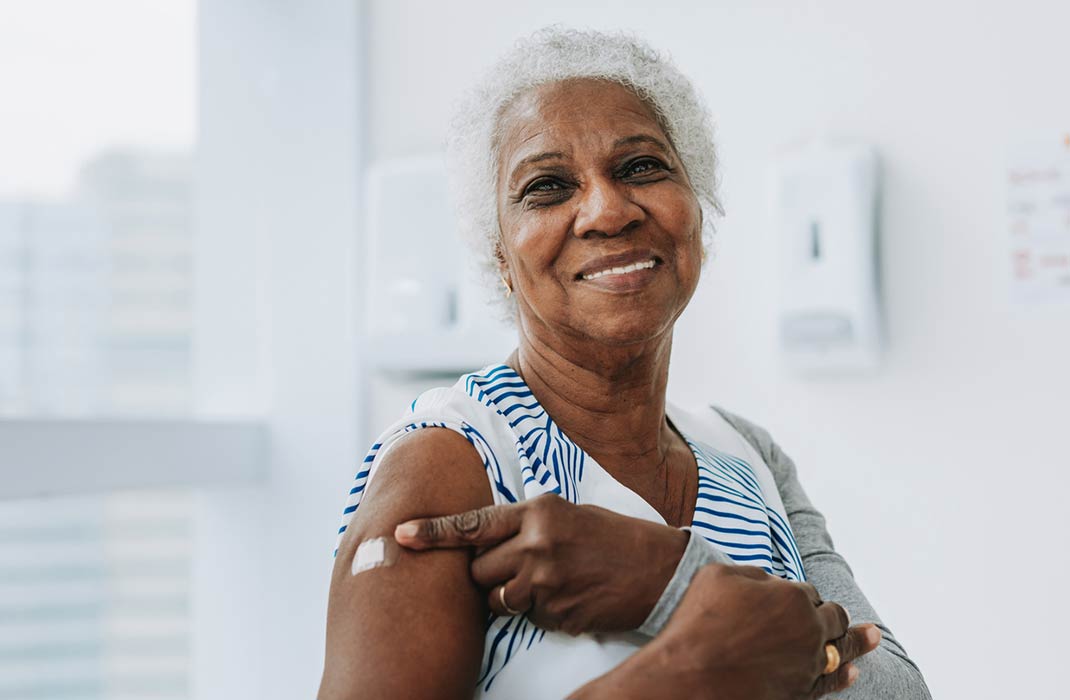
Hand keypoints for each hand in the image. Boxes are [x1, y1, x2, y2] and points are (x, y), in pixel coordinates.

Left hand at [394, 493, 687, 634]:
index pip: (474, 523)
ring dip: (509, 596)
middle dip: (487, 572)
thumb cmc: (612, 537)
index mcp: (538, 511)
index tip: (401, 535)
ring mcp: (545, 582)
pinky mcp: (556, 613)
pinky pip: (526, 618)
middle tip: (519, 566)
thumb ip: (525, 523)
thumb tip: (484, 539)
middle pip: (478, 569)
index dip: (433, 532)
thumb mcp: (567, 513)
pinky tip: (567, 597)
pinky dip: (539, 612)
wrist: (659, 569)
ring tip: (547, 582)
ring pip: (496, 599)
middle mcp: (537, 544)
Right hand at [572, 564, 880, 698]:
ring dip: (857, 642)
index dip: (800, 595)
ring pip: (841, 651)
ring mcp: (807, 665)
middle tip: (843, 617)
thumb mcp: (718, 576)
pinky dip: (844, 676)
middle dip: (835, 616)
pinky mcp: (801, 692)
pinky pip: (830, 683)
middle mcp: (808, 630)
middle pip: (833, 619)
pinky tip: (852, 673)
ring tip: (873, 637)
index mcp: (792, 597)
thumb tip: (771, 581)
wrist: (689, 675)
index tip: (789, 599)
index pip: (808, 592)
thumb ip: (753, 574)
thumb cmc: (697, 623)